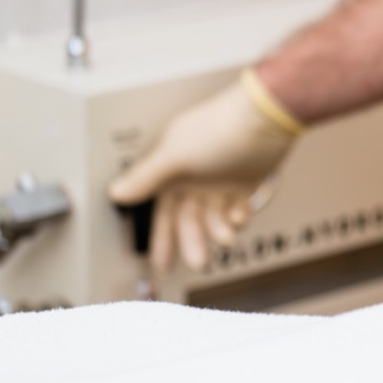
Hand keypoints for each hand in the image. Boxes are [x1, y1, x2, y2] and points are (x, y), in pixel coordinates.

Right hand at [108, 68, 301, 272]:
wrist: (265, 118)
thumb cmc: (218, 130)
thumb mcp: (174, 157)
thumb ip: (145, 177)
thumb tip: (116, 193)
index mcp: (172, 170)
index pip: (161, 211)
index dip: (160, 237)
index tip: (160, 264)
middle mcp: (194, 177)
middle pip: (188, 218)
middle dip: (192, 241)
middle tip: (198, 263)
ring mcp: (220, 180)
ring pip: (213, 216)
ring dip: (218, 230)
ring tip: (226, 237)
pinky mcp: (245, 181)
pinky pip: (237, 208)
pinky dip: (238, 216)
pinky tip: (240, 216)